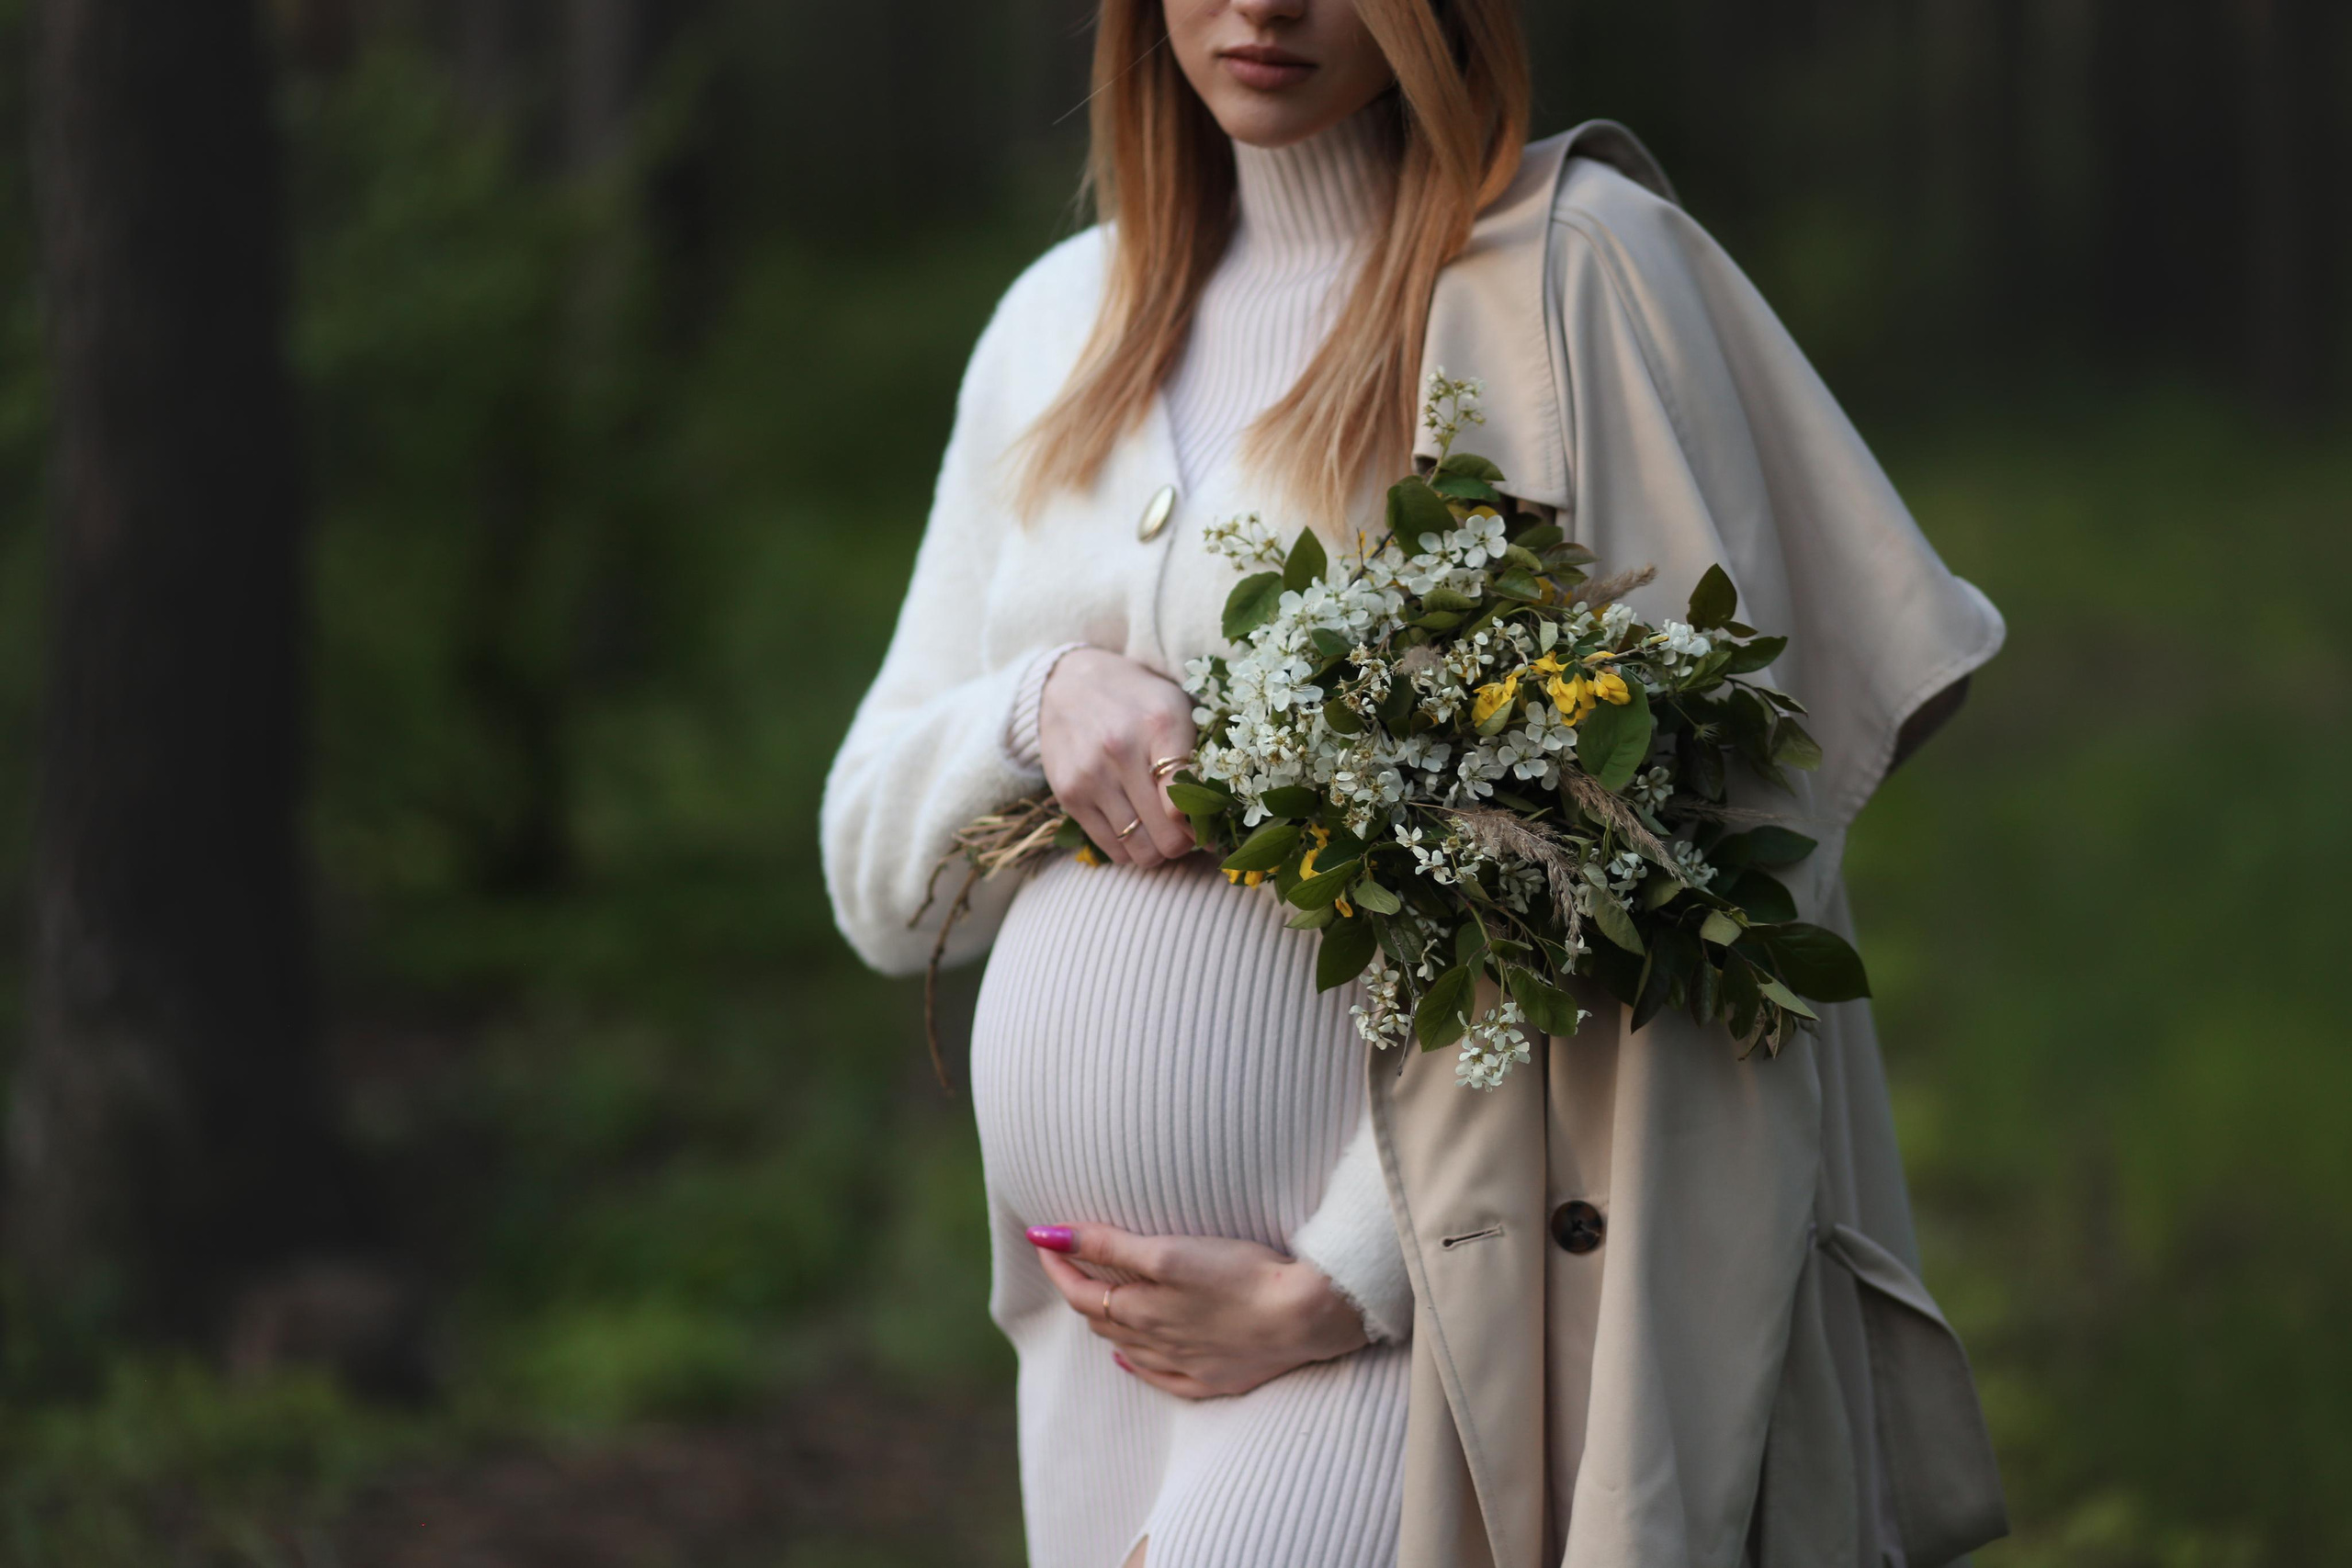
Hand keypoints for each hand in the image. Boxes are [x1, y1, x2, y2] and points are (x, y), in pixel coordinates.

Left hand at [1025, 1222, 1368, 1399]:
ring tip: (1096, 1297)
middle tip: (1069, 1261)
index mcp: (1142, 1310)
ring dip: (1106, 1322)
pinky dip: (1137, 1365)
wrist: (1306, 1317)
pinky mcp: (1217, 1378)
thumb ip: (1106, 1243)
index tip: (1044, 1240)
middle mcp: (1156, 1343)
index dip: (1058, 1265)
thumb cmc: (1241, 1275)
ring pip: (1128, 1347)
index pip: (1081, 1291)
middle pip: (1102, 1318)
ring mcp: (1187, 1364)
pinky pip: (1162, 1378)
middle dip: (1079, 1288)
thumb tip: (1044, 1236)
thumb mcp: (1167, 1251)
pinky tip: (1130, 1359)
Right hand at [1038, 648, 1196, 869]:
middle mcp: (1121, 751)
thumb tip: (1212, 823)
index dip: (1205, 824)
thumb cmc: (1137, 701)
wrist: (1071, 683)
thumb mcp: (1176, 710)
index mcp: (1160, 724)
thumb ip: (1197, 759)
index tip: (1210, 826)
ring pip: (1140, 850)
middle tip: (1187, 834)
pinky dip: (1130, 849)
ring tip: (1161, 833)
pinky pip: (1111, 849)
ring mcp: (1090, 776)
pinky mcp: (1069, 795)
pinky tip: (1136, 830)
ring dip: (1158, 850)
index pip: (1189, 799)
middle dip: (1185, 843)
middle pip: (1167, 835)